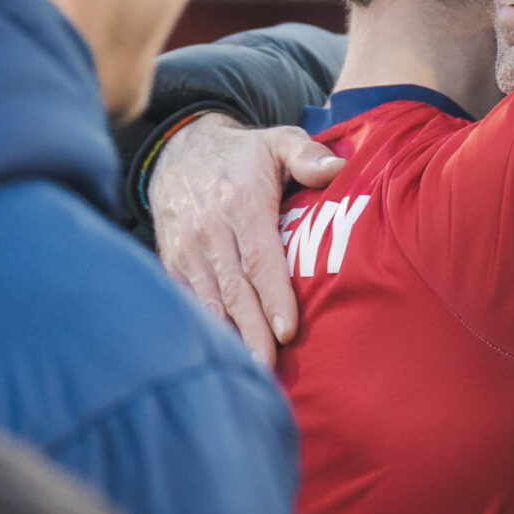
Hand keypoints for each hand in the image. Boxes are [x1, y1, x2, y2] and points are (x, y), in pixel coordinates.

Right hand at [147, 115, 342, 367]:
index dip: (272, 295)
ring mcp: (187, 249)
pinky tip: (223, 354)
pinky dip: (205, 328)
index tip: (287, 330)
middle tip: (269, 370)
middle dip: (252, 332)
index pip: (259, 257)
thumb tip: (341, 169)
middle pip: (234, 290)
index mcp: (241, 201)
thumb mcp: (278, 141)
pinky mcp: (172, 262)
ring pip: (210, 301)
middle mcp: (209, 229)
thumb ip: (308, 155)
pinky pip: (189, 300)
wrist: (178, 150)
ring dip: (229, 337)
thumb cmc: (242, 154)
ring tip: (250, 373)